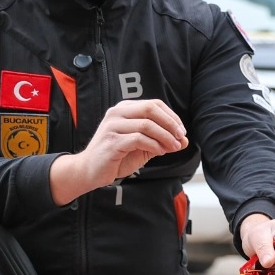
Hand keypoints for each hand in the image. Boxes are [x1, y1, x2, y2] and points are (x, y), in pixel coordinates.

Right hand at [49, 100, 187, 205]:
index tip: (181, 131)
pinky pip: (138, 139)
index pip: (154, 104)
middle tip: (180, 137)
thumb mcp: (143, 146)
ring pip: (146, 124)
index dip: (172, 116)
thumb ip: (161, 141)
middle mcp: (117, 113)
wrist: (90, 171)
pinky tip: (159, 152)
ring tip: (173, 147)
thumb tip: (184, 141)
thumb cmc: (116, 156)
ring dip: (165, 137)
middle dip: (170, 123)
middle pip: (151, 109)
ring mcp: (113, 126)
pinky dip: (153, 145)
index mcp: (125, 109)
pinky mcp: (112, 141)